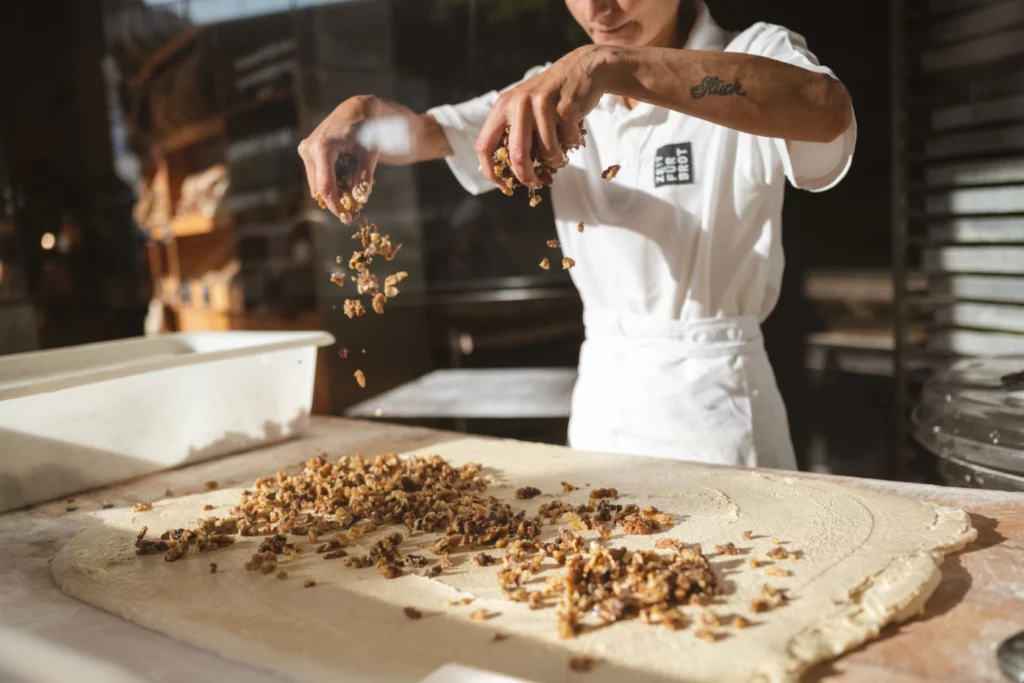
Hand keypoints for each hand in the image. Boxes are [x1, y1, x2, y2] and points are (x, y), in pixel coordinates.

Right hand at [298, 95, 379, 222]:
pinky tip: (346, 178)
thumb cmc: (366, 129)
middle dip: (336, 200)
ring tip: (353, 189)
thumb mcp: (369, 153)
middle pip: (320, 188)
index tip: (346, 219)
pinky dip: (331, 181)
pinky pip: (318, 175)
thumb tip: (360, 199)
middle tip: (353, 210)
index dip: (335, 206)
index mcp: (322, 148)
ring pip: (318, 183)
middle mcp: (309, 149)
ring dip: (334, 191)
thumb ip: (365, 176)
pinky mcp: (307, 151)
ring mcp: (305, 150)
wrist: (357, 109)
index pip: (326, 187)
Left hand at [475, 45, 609, 189]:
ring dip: (555, 162)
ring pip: (547, 151)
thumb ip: (511, 132)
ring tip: (560, 158)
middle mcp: (519, 103)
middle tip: (533, 183)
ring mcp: (543, 104)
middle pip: (516, 155)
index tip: (502, 184)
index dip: (490, 171)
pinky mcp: (566, 106)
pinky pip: (567, 141)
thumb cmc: (551, 96)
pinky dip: (572, 144)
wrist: (583, 67)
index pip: (484, 145)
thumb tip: (503, 172)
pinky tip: (573, 133)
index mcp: (503, 106)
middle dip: (526, 176)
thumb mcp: (523, 107)